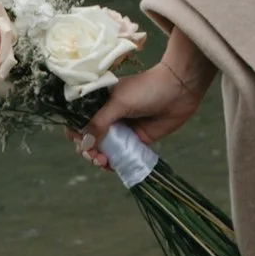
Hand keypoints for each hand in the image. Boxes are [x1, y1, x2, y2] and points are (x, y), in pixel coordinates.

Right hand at [80, 37, 212, 163]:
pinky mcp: (135, 140)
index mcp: (99, 101)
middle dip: (87, 150)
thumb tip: (84, 144)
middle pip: (89, 138)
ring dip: (98, 158)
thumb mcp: (119, 103)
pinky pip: (120, 155)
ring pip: (103, 149)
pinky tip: (112, 166)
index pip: (79, 120)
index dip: (76, 134)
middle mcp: (108, 116)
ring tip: (103, 162)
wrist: (179, 90)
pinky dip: (113, 163)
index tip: (81, 142)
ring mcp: (121, 128)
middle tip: (95, 156)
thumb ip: (100, 123)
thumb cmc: (147, 89)